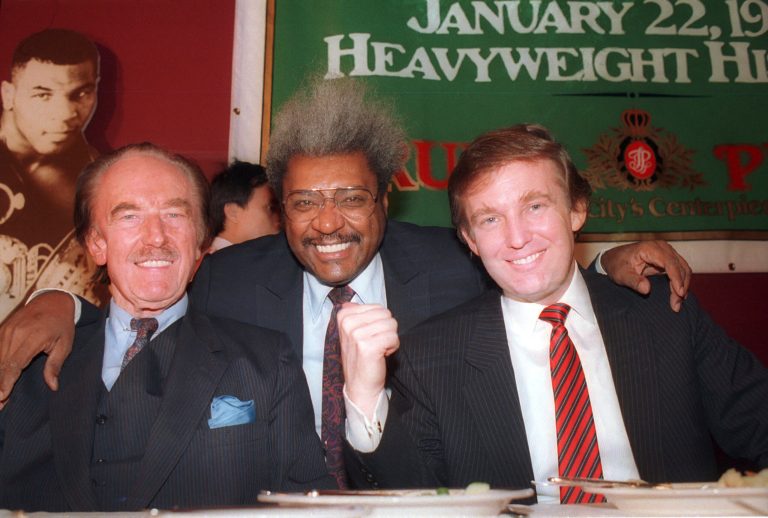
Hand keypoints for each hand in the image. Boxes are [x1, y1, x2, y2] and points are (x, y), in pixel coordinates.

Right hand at [0, 292, 76, 407]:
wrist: (52, 301)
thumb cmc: (62, 324)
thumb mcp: (65, 344)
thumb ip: (55, 365)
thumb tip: (53, 386)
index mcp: (32, 337)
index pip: (15, 364)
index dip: (7, 381)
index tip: (2, 396)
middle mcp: (15, 334)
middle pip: (2, 364)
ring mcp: (6, 331)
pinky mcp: (2, 330)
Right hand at [338, 303, 398, 419]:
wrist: (360, 384)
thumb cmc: (361, 357)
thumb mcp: (352, 332)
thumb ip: (355, 315)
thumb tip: (351, 302)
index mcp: (344, 316)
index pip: (378, 307)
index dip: (379, 323)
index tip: (369, 336)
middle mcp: (348, 323)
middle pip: (386, 314)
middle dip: (386, 330)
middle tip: (375, 344)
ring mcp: (356, 334)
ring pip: (392, 325)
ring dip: (389, 339)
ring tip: (378, 349)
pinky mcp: (367, 346)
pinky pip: (393, 337)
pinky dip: (392, 347)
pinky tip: (381, 355)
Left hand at [601, 240, 690, 311]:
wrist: (613, 258)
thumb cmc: (616, 265)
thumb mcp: (621, 275)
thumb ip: (633, 281)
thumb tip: (646, 289)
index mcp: (650, 248)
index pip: (670, 263)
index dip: (677, 278)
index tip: (679, 293)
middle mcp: (661, 248)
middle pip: (680, 266)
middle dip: (681, 286)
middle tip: (676, 305)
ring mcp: (666, 252)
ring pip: (683, 269)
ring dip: (683, 286)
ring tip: (677, 303)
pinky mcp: (667, 259)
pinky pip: (679, 270)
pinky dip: (680, 282)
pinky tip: (678, 295)